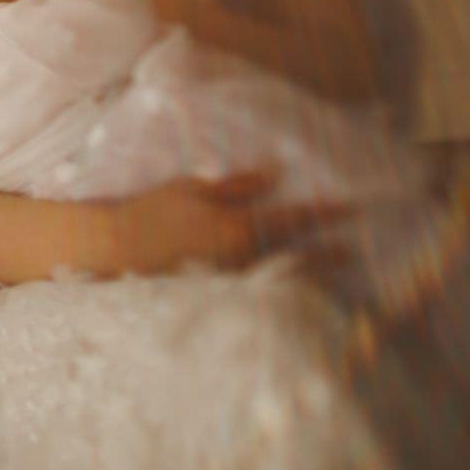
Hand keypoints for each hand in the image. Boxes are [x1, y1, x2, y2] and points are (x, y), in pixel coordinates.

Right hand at [118, 172, 349, 275]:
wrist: (117, 250)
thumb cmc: (153, 211)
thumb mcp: (194, 188)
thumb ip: (238, 186)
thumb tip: (275, 173)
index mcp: (239, 228)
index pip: (294, 219)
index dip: (324, 213)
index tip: (351, 208)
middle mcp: (242, 260)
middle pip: (297, 257)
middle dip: (327, 255)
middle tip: (352, 252)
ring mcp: (232, 283)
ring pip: (281, 279)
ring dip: (309, 275)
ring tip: (331, 274)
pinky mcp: (218, 296)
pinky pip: (259, 291)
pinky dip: (281, 288)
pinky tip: (290, 288)